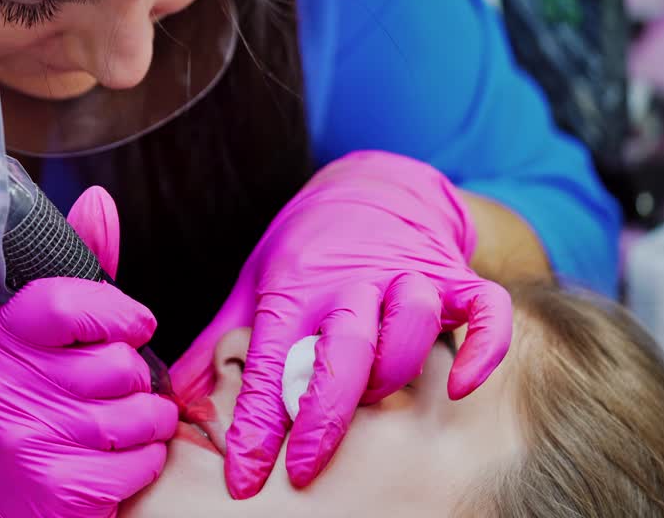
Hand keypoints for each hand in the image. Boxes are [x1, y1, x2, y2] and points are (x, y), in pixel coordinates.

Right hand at [0, 187, 177, 516]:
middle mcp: (6, 387)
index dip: (116, 312)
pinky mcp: (60, 488)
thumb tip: (98, 201)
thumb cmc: (38, 403)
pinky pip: (144, 460)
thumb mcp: (46, 339)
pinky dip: (145, 461)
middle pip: (118, 363)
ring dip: (148, 421)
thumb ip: (81, 276)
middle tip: (112, 390)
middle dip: (135, 379)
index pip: (64, 302)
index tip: (135, 326)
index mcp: (1, 338)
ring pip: (140, 413)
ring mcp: (30, 440)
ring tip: (120, 425)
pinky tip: (114, 460)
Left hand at [222, 151, 512, 496]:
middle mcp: (352, 280)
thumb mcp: (253, 283)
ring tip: (372, 400)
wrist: (370, 186)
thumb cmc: (307, 250)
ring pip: (409, 325)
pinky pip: (485, 310)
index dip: (254, 425)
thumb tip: (178, 398)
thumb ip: (219, 342)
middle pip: (341, 348)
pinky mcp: (453, 276)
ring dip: (393, 373)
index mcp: (293, 287)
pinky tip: (460, 387)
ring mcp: (407, 275)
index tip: (243, 477)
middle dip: (321, 414)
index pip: (268, 362)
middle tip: (303, 469)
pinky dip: (482, 350)